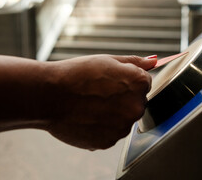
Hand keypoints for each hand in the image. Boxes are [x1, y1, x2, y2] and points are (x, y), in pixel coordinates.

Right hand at [39, 55, 156, 149]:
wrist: (49, 96)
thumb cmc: (75, 74)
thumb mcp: (107, 60)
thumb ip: (134, 62)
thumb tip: (153, 61)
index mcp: (139, 84)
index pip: (144, 83)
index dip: (126, 80)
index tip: (110, 81)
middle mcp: (136, 107)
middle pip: (135, 102)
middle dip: (122, 98)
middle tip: (98, 92)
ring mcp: (122, 127)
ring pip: (122, 119)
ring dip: (112, 114)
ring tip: (89, 104)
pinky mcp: (108, 142)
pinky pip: (110, 132)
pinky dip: (101, 126)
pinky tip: (86, 116)